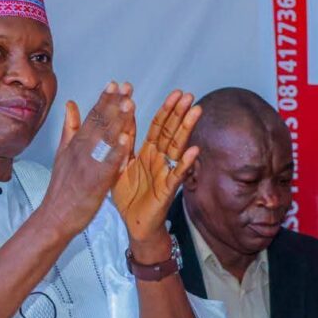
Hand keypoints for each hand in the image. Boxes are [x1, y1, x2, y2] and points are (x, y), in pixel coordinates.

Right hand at [39, 81, 134, 238]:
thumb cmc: (62, 187)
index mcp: (76, 143)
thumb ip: (70, 127)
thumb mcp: (62, 152)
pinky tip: (127, 139)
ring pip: (105, 140)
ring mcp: (88, 165)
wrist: (55, 216)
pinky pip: (108, 165)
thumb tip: (71, 103)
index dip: (104, 99)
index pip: (92, 116)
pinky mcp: (95, 182)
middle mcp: (81, 150)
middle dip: (114, 103)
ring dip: (118, 121)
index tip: (115, 83)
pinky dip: (117, 152)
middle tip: (127, 86)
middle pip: (100, 123)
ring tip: (129, 103)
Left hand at [112, 90, 200, 258]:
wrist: (133, 223)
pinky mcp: (167, 190)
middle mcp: (160, 160)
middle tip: (189, 95)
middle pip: (171, 132)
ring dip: (187, 130)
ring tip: (196, 112)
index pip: (159, 126)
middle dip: (180, 113)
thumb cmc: (129, 195)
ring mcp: (166, 173)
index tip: (176, 93)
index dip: (167, 110)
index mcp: (148, 152)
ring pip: (178, 148)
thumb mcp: (121, 164)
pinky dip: (186, 163)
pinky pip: (177, 175)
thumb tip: (123, 119)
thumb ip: (124, 144)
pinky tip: (194, 150)